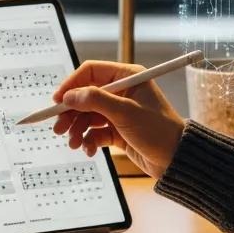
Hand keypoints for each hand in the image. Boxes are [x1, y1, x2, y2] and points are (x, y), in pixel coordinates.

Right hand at [51, 60, 185, 178]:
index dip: (71, 85)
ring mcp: (118, 111)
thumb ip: (95, 101)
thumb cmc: (159, 130)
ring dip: (77, 129)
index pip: (90, 72)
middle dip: (70, 113)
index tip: (57, 100)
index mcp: (127, 77)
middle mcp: (121, 92)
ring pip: (87, 116)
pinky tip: (88, 150)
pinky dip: (88, 140)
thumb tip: (69, 96)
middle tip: (59, 128)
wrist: (176, 160)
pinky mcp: (117, 130)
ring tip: (74, 143)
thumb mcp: (125, 112)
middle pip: (84, 96)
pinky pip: (95, 132)